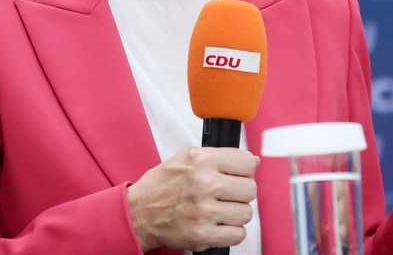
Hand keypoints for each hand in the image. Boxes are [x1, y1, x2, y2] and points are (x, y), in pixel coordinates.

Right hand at [127, 147, 258, 251]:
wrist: (138, 213)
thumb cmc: (162, 185)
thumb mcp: (188, 158)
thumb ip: (222, 156)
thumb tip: (254, 161)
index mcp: (202, 160)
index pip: (247, 163)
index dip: (245, 170)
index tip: (236, 175)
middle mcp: (204, 184)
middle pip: (250, 189)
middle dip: (241, 193)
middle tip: (226, 194)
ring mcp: (204, 211)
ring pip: (246, 213)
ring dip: (235, 213)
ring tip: (219, 210)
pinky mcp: (202, 235)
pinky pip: (238, 235)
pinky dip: (231, 232)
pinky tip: (217, 224)